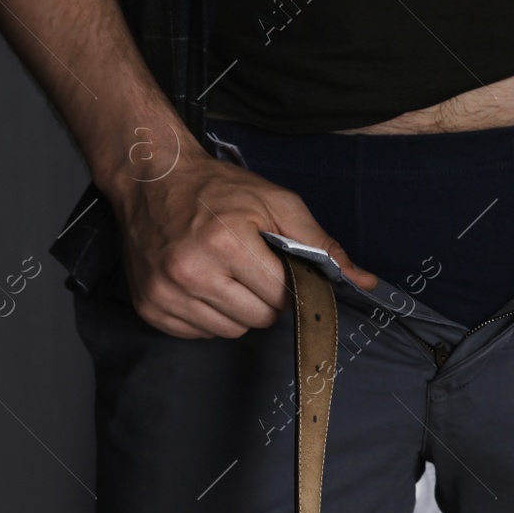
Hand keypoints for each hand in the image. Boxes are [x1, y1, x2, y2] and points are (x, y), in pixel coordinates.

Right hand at [107, 150, 376, 338]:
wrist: (151, 179)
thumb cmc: (220, 189)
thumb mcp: (278, 202)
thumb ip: (322, 244)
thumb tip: (364, 282)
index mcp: (226, 242)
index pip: (281, 295)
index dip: (290, 284)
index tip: (282, 268)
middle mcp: (191, 271)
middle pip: (259, 318)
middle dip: (267, 298)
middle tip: (253, 268)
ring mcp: (166, 292)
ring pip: (231, 331)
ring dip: (239, 309)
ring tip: (228, 274)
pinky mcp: (149, 306)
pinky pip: (200, 333)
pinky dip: (210, 316)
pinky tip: (205, 285)